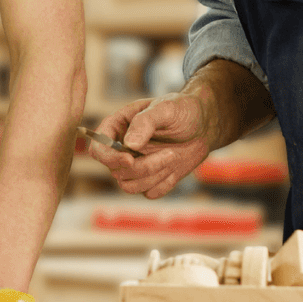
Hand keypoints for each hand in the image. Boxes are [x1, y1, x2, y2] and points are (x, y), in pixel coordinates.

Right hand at [84, 93, 212, 198]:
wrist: (204, 125)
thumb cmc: (183, 110)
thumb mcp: (166, 108)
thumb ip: (145, 122)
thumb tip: (129, 145)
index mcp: (117, 127)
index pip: (98, 148)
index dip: (109, 157)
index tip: (130, 159)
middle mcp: (121, 148)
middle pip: (116, 171)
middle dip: (143, 167)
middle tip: (170, 153)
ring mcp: (134, 166)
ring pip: (129, 186)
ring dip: (154, 176)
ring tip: (173, 156)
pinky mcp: (150, 179)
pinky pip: (149, 193)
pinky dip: (164, 183)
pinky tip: (175, 166)